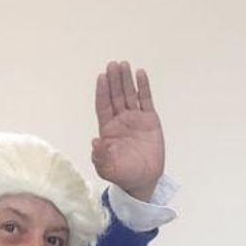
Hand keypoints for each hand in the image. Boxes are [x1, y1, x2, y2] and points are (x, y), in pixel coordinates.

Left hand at [92, 61, 163, 200]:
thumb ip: (100, 156)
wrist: (144, 180)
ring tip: (124, 64)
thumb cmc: (123, 175)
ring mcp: (135, 119)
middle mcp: (120, 121)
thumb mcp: (107, 169)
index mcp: (108, 129)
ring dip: (126, 80)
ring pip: (129, 94)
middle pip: (115, 96)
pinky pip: (145, 100)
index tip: (101, 77)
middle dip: (114, 80)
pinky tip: (140, 74)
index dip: (102, 91)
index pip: (103, 106)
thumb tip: (95, 141)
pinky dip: (143, 87)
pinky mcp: (150, 120)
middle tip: (113, 65)